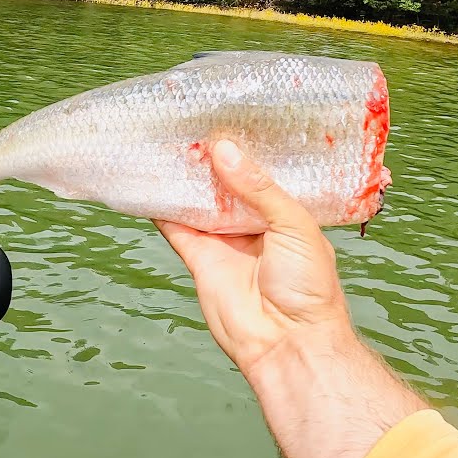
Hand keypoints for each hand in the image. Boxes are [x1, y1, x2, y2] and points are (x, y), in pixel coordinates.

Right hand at [157, 140, 423, 457]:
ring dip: (185, 174)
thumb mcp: (294, 225)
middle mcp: (256, 221)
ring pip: (199, 198)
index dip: (250, 145)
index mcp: (288, 211)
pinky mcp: (200, 256)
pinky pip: (176, 224)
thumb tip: (224, 150)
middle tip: (193, 118)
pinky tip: (148, 177)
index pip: (266, 169)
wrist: (288, 343)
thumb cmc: (310, 288)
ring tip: (168, 138)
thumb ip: (258, 187)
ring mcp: (225, 238)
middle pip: (228, 181)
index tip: (232, 114)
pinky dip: (160, 204)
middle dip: (213, 155)